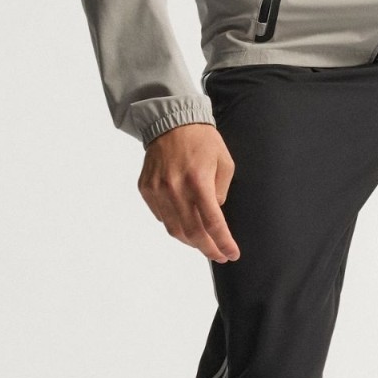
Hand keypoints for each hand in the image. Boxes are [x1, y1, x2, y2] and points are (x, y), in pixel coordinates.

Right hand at [138, 123, 240, 261]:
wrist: (171, 122)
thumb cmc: (203, 140)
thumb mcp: (224, 162)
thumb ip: (221, 191)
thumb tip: (215, 214)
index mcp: (198, 181)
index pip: (213, 223)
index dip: (223, 243)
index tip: (231, 254)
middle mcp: (175, 188)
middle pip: (192, 233)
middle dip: (208, 249)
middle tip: (219, 256)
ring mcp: (157, 190)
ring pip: (174, 229)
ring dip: (191, 241)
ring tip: (204, 244)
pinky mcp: (146, 189)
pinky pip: (162, 217)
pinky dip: (175, 225)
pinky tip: (186, 224)